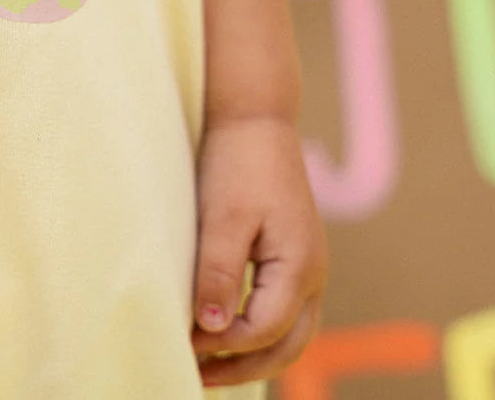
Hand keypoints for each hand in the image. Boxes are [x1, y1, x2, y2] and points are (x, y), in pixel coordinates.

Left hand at [191, 115, 326, 386]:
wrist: (256, 120)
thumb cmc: (237, 164)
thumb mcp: (221, 218)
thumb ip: (218, 273)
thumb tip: (209, 327)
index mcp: (299, 267)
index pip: (262, 330)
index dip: (222, 345)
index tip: (181, 344)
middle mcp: (313, 274)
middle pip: (286, 345)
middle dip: (242, 368)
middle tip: (194, 377)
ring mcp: (307, 268)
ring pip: (290, 334)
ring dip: (252, 355)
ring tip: (207, 366)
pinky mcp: (293, 259)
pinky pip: (283, 312)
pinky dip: (258, 333)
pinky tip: (222, 332)